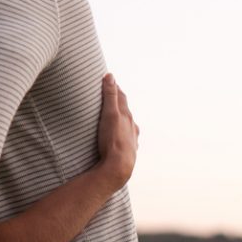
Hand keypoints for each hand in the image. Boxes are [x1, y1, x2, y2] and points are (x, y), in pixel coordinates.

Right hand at [95, 73, 137, 189]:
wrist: (119, 166)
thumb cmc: (112, 140)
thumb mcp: (109, 114)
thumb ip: (110, 95)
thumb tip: (110, 75)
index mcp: (126, 115)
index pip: (121, 97)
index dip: (115, 88)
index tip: (109, 81)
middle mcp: (132, 125)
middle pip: (125, 110)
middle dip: (118, 103)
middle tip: (110, 96)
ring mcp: (132, 138)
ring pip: (128, 125)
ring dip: (122, 119)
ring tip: (116, 117)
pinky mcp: (129, 150)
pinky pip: (127, 139)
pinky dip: (123, 134)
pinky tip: (121, 138)